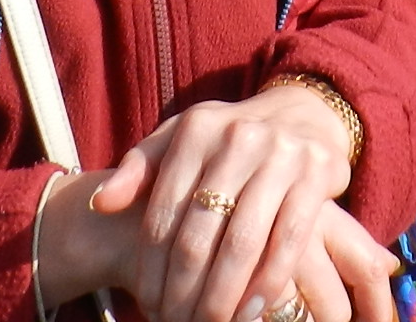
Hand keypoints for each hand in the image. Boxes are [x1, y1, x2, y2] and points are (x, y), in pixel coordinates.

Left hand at [83, 88, 379, 321]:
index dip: (152, 268)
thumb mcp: (181, 140)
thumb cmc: (228, 140)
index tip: (148, 304)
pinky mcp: (315, 174)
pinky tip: (250, 312)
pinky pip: (288, 240)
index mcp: (195, 130)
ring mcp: (280, 155)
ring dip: (222, 296)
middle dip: (183, 291)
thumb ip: (139, 169)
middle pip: (199, 235)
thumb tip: (100, 203)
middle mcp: (236, 138)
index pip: (163, 213)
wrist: (302, 114)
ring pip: (242, 243)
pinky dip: (268, 282)